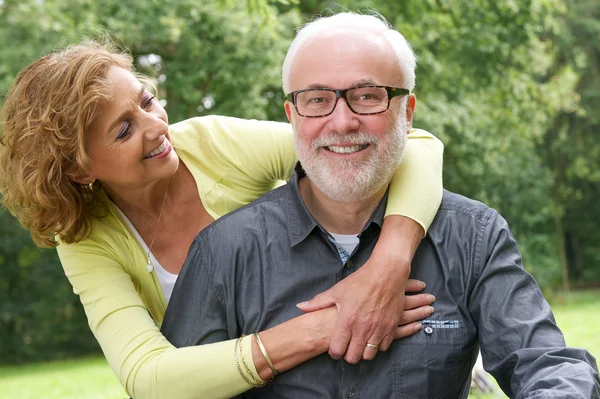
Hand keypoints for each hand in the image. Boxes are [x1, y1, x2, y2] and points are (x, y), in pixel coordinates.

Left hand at [297, 274, 433, 362]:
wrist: (386, 272)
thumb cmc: (361, 281)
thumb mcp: (337, 290)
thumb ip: (318, 302)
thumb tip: (300, 306)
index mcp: (347, 321)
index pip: (337, 351)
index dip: (334, 352)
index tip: (335, 348)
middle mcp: (363, 328)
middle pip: (353, 358)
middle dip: (348, 355)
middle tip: (347, 347)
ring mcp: (379, 329)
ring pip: (369, 355)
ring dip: (363, 352)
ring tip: (360, 343)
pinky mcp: (391, 327)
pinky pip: (384, 347)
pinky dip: (378, 345)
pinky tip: (373, 336)